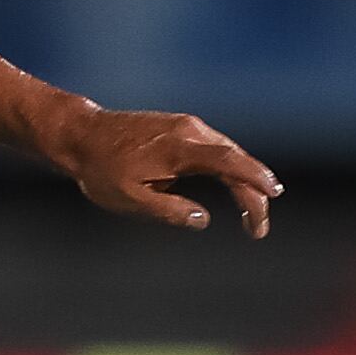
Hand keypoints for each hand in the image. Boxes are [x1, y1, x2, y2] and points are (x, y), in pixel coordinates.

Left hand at [48, 105, 279, 237]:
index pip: (228, 161)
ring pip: (227, 153)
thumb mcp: (129, 199)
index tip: (274, 195)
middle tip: (258, 228)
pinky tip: (233, 186)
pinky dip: (229, 168)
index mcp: (178, 150)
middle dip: (253, 193)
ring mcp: (185, 126)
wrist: (82, 135)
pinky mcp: (180, 127)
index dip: (255, 178)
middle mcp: (188, 131)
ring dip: (243, 181)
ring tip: (251, 214)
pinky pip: (214, 148)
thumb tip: (202, 219)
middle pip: (235, 160)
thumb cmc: (101, 170)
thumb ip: (168, 210)